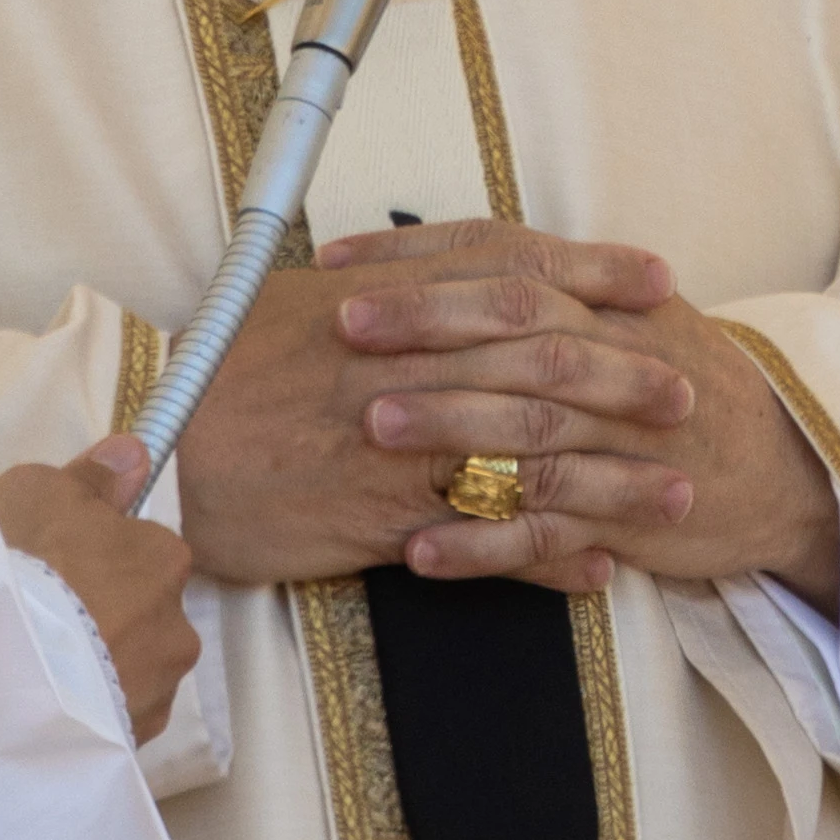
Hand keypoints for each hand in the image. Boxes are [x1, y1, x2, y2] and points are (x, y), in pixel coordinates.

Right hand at [0, 438, 199, 742]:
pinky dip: (87, 709)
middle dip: (105, 614)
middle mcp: (178, 628)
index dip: (100, 554)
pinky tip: (44, 702)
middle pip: (143, 613)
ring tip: (39, 665)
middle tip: (44, 615)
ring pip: (131, 669)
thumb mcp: (41, 490)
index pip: (145, 549)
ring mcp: (157, 692)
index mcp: (164, 559)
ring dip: (99, 665)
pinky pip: (112, 716)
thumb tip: (134, 456)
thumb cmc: (20, 566)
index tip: (60, 562)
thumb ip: (95, 476)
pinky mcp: (129, 742)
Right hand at [165, 227, 686, 590]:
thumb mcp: (302, 301)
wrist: (153, 443)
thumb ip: (387, 289)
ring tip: (676, 494)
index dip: (592, 272)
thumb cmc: (219, 369)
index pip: (510, 271)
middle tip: (687, 390)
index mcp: (387, 301)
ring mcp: (396, 443)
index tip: (657, 279)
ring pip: (526, 456)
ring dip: (612, 479)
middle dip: (623, 376)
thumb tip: (448, 270)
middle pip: (537, 361)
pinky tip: (598, 568)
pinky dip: (545, 557)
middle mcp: (403, 364)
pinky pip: (480, 539)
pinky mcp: (377, 516)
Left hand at [322, 221, 839, 609]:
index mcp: (609, 302)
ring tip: (370, 425)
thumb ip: (544, 296)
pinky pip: (551, 530)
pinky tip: (420, 552)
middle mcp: (620, 357)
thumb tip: (428, 265)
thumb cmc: (682, 390)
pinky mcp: (632, 515)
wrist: (789, 472)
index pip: (509, 257)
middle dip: (431, 322)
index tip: (340, 262)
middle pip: (521, 326)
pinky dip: (485, 542)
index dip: (423, 256)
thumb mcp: (629, 323)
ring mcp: (627, 438)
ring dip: (451, 423)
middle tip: (346, 326)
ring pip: (534, 422)